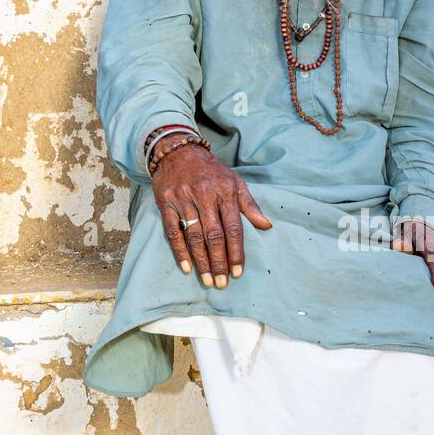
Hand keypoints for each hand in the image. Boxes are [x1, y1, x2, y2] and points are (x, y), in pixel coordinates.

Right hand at [151, 138, 271, 286]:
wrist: (178, 151)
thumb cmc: (211, 171)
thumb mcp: (235, 182)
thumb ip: (250, 205)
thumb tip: (267, 225)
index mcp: (225, 192)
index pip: (233, 228)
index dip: (236, 252)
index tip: (238, 272)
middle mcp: (204, 196)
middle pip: (213, 235)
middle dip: (219, 262)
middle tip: (222, 283)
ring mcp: (183, 200)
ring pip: (194, 236)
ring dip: (201, 261)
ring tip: (208, 280)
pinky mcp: (166, 203)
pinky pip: (172, 232)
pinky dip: (179, 251)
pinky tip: (187, 267)